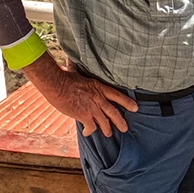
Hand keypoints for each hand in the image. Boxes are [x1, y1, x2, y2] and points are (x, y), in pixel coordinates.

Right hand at [23, 53, 137, 137]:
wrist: (57, 84)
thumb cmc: (65, 76)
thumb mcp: (77, 71)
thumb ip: (78, 68)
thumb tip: (71, 59)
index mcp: (99, 87)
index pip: (117, 95)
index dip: (127, 102)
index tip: (135, 108)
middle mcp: (99, 98)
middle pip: (114, 112)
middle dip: (120, 122)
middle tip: (125, 128)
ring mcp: (93, 108)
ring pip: (104, 122)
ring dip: (107, 129)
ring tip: (109, 134)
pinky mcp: (84, 116)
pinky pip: (91, 127)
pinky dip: (89, 131)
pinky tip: (87, 133)